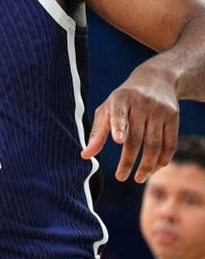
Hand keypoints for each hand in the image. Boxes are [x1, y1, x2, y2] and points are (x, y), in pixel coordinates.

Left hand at [80, 64, 179, 181]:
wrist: (155, 79)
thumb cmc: (122, 100)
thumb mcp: (106, 110)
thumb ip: (97, 133)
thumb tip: (85, 156)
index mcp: (120, 100)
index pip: (119, 114)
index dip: (118, 127)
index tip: (118, 140)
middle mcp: (141, 104)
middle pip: (136, 138)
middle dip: (128, 161)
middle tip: (120, 177)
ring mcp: (159, 111)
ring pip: (155, 144)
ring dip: (147, 165)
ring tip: (139, 178)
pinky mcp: (173, 117)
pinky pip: (170, 144)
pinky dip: (162, 160)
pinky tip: (154, 169)